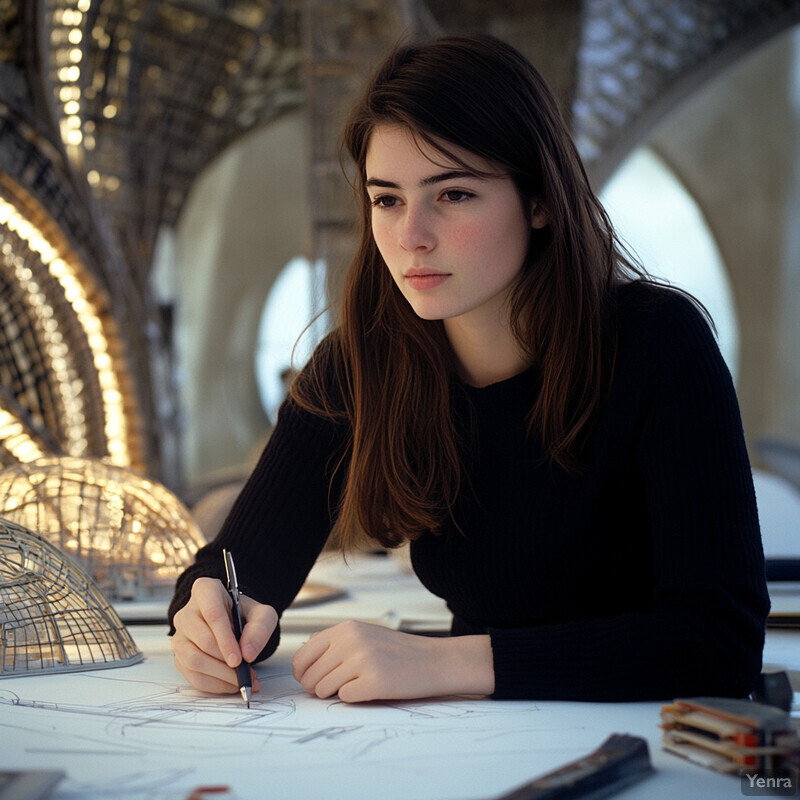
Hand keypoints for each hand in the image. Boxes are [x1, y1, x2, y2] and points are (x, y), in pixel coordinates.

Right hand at [171, 577, 277, 694]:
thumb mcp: (262, 614)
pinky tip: (229, 684)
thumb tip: (247, 653)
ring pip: (193, 660)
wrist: (233, 622)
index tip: (238, 660)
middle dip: (225, 662)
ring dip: (219, 675)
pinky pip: (191, 674)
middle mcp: (187, 612)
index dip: (225, 639)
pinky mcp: (179, 655)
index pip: (213, 614)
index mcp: (206, 590)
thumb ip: (260, 629)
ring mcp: (180, 635)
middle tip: (246, 673)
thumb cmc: (245, 615)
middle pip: (202, 640)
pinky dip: (213, 684)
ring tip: (240, 680)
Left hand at [292, 620, 493, 702]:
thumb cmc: (398, 651)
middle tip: (331, 690)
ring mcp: (362, 660)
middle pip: (311, 675)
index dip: (302, 672)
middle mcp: (351, 640)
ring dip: (334, 694)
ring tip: (354, 687)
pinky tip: (370, 689)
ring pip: (323, 688)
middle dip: (316, 687)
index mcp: (346, 628)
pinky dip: (354, 698)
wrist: (433, 661)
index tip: (308, 680)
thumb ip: (336, 641)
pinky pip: (345, 699)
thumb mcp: (365, 633)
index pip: (304, 654)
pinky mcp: (374, 681)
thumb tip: (305, 659)